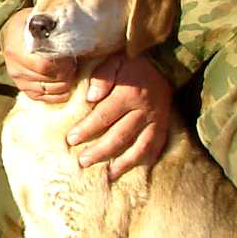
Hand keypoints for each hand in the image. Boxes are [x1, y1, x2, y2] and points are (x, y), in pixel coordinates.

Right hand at [1, 9, 77, 102]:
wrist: (16, 33)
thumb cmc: (35, 24)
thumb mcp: (43, 18)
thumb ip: (54, 25)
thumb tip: (70, 30)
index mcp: (17, 46)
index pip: (44, 64)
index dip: (62, 62)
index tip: (71, 55)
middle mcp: (14, 65)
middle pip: (48, 78)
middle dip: (67, 72)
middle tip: (73, 63)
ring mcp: (18, 79)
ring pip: (49, 89)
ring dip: (65, 82)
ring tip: (68, 69)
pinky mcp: (24, 89)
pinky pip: (45, 98)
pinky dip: (59, 93)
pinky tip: (65, 82)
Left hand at [68, 53, 172, 180]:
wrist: (165, 66)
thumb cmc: (132, 65)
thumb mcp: (115, 62)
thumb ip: (102, 77)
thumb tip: (90, 97)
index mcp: (129, 94)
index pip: (104, 116)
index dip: (87, 129)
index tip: (71, 140)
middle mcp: (144, 111)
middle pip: (119, 136)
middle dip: (100, 151)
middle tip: (83, 162)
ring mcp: (156, 122)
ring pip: (139, 148)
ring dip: (122, 163)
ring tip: (107, 174)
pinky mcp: (164, 128)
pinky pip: (155, 148)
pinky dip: (143, 161)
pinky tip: (130, 169)